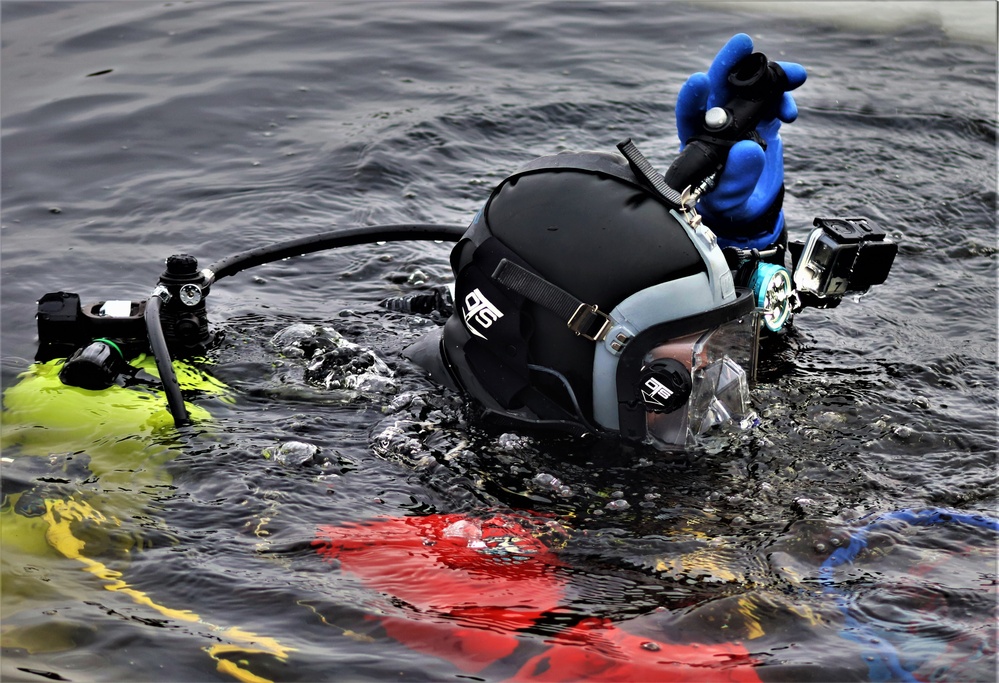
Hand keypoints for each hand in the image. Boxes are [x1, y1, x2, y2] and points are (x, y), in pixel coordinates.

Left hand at [675, 33, 805, 245]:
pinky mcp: (761, 122)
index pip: (689, 114)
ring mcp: (739, 121)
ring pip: (749, 89)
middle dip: (730, 64)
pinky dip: (784, 97)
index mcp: (696, 141)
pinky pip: (772, 101)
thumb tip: (749, 148)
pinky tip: (790, 111)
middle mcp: (715, 125)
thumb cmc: (730, 204)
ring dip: (770, 77)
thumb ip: (736, 178)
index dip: (692, 96)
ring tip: (793, 75)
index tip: (699, 80)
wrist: (752, 207)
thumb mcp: (730, 198)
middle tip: (742, 44)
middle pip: (718, 88)